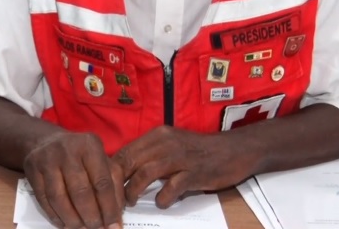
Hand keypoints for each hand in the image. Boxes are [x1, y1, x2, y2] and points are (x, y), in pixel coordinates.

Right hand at [23, 131, 124, 228]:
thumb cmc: (80, 155)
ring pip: (59, 198)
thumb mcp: (101, 160)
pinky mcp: (31, 168)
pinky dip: (55, 216)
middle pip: (81, 192)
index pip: (102, 182)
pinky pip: (43, 199)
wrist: (46, 141)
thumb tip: (116, 215)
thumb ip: (114, 184)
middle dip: (91, 217)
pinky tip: (64, 223)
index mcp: (91, 145)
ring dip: (72, 220)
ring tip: (81, 228)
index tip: (114, 226)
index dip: (109, 208)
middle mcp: (68, 149)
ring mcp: (47, 158)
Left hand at [113, 126, 248, 208]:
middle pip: (129, 162)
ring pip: (145, 173)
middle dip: (117, 184)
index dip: (111, 172)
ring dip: (133, 191)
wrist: (233, 150)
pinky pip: (171, 188)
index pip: (124, 152)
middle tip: (113, 200)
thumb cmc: (198, 151)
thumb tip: (122, 171)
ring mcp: (180, 158)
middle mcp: (165, 143)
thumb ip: (149, 155)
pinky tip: (162, 203)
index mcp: (157, 135)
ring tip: (131, 202)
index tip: (105, 187)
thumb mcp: (171, 146)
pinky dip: (162, 199)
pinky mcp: (194, 173)